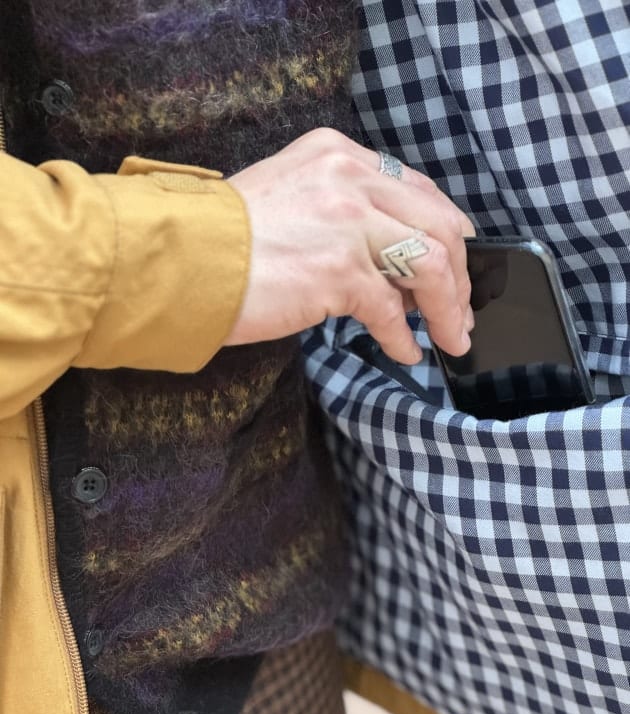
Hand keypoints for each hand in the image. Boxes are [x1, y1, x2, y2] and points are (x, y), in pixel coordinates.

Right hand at [226, 128, 474, 364]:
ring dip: (446, 310)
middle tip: (461, 314)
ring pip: (429, 266)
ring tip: (449, 339)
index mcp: (339, 155)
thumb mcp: (289, 197)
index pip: (419, 191)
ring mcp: (348, 222)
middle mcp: (350, 178)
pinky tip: (405, 353)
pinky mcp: (339, 270)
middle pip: (438, 226)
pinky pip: (391, 309)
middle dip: (460, 278)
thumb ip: (344, 212)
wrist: (178, 257)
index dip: (448, 233)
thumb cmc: (224, 238)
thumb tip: (394, 264)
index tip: (458, 265)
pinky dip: (403, 337)